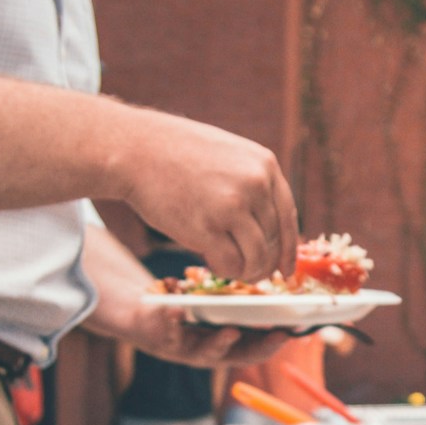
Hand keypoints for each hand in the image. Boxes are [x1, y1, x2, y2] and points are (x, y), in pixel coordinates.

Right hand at [114, 109, 298, 283]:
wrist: (136, 149)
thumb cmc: (177, 153)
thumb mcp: (229, 154)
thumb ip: (253, 182)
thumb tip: (269, 225)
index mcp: (265, 165)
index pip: (288, 216)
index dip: (290, 248)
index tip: (287, 268)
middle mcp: (255, 185)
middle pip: (274, 240)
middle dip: (265, 263)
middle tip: (254, 275)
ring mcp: (232, 207)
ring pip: (257, 256)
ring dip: (247, 271)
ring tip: (234, 271)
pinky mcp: (207, 228)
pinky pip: (232, 263)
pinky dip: (227, 271)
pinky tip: (214, 264)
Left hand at [123, 305, 289, 368]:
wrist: (148, 319)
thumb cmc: (189, 312)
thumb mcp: (213, 308)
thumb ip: (237, 303)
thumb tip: (271, 287)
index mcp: (227, 347)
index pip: (257, 350)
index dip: (275, 343)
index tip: (292, 330)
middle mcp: (212, 354)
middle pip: (239, 356)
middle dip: (258, 346)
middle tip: (274, 334)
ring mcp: (189, 352)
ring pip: (207, 352)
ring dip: (221, 342)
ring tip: (231, 330)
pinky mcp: (165, 341)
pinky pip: (169, 333)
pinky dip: (173, 320)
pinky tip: (177, 309)